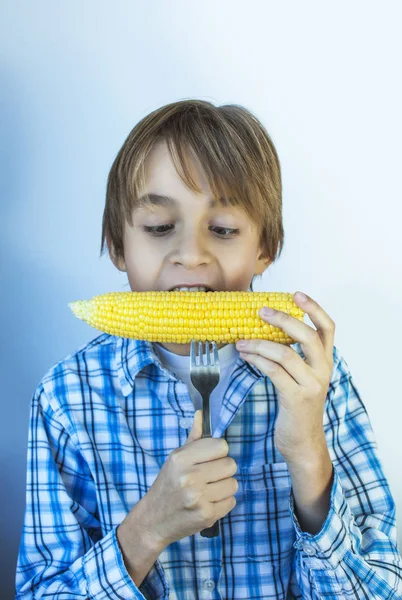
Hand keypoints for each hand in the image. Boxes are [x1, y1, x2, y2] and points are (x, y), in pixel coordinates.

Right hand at [140, 410, 237, 547]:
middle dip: (222, 470)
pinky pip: (231, 501)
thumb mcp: (175, 459)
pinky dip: (223, 502)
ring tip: (208, 490)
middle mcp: (189, 477)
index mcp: (181, 459)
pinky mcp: (206, 515)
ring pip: (233, 484)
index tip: (209, 459)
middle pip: (230, 464)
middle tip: (209, 476)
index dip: (218, 452)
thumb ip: (193, 438)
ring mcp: (198, 498)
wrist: (153, 520)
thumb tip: (201, 414)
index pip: (221, 446)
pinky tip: (208, 502)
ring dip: (224, 487)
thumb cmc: (167, 485)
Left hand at [235, 291, 334, 463]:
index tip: (296, 294)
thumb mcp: (301, 379)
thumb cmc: (297, 409)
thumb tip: (265, 331)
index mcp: (325, 363)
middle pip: (307, 336)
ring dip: (259, 343)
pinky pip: (273, 371)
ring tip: (241, 341)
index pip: (328, 329)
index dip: (314, 309)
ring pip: (285, 353)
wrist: (302, 444)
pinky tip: (245, 356)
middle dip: (282, 319)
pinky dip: (256, 359)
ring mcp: (311, 386)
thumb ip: (292, 357)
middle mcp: (322, 372)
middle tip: (260, 311)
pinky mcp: (296, 398)